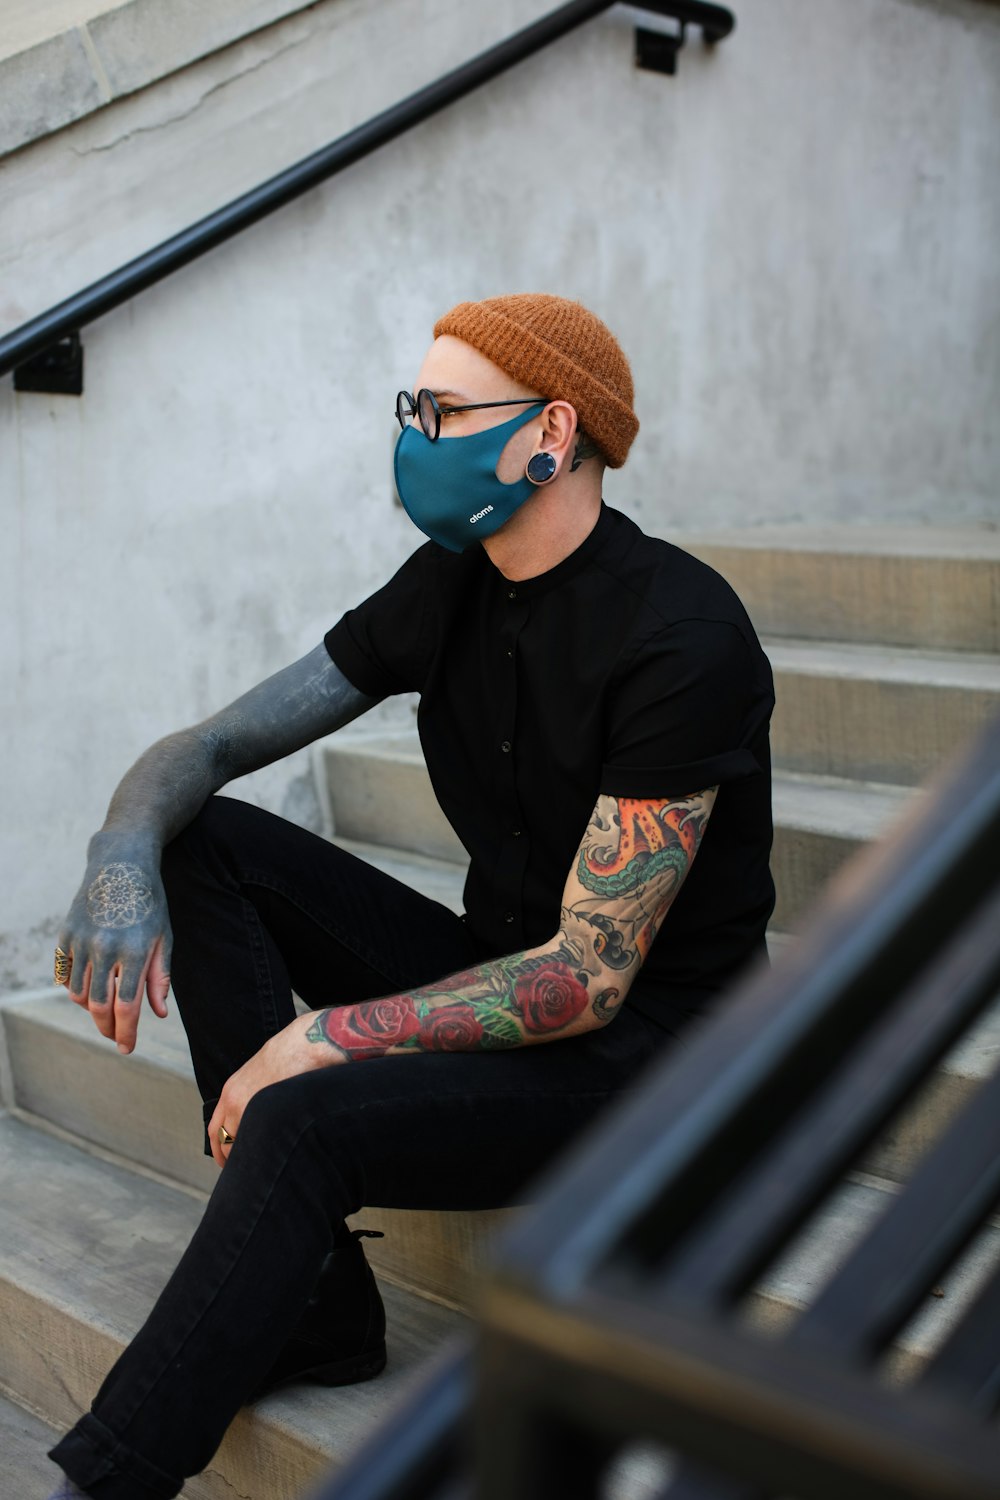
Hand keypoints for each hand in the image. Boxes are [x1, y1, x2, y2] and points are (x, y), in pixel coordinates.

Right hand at [57, 835, 171, 1054]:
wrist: (121, 863)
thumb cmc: (149, 902)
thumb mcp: (164, 937)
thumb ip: (160, 977)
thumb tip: (159, 1014)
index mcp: (135, 950)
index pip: (127, 1006)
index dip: (126, 1033)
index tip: (127, 1048)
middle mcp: (105, 947)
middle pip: (100, 1006)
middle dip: (108, 1028)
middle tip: (116, 1037)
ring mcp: (81, 940)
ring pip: (79, 994)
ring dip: (92, 1009)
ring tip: (107, 1009)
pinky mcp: (66, 934)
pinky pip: (65, 975)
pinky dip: (76, 988)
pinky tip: (91, 988)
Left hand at [208, 1013, 334, 1167]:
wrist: (305, 1044)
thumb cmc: (292, 1053)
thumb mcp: (263, 1070)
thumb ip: (255, 1091)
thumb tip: (262, 1107)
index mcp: (231, 1090)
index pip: (216, 1127)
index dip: (220, 1147)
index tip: (227, 1159)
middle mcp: (234, 1101)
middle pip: (223, 1141)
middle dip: (230, 1158)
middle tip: (243, 1171)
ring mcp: (248, 1109)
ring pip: (239, 1146)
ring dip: (248, 1158)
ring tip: (259, 1169)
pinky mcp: (267, 1114)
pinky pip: (258, 1143)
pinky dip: (261, 1154)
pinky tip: (270, 1158)